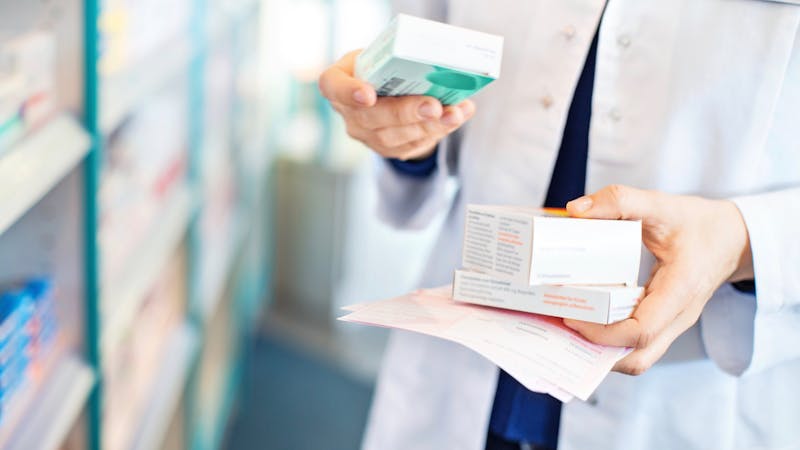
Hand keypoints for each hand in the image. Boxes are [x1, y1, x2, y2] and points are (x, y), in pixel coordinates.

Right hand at [318, 50, 474, 160]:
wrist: (386, 92)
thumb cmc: (382, 67)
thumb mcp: (381, 55)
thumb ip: (399, 58)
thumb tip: (441, 62)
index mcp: (338, 82)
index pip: (333, 86)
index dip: (349, 92)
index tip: (368, 94)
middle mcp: (348, 112)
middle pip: (371, 117)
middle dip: (406, 113)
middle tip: (433, 106)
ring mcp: (366, 135)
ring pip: (395, 137)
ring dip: (429, 126)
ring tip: (454, 114)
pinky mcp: (388, 149)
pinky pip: (412, 144)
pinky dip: (439, 130)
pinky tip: (456, 117)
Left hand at [563, 185, 753, 374]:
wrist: (732, 238)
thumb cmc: (698, 223)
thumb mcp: (661, 204)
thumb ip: (621, 201)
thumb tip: (576, 211)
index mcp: (680, 290)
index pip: (641, 330)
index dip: (602, 332)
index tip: (571, 315)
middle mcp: (678, 316)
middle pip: (638, 357)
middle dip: (596, 351)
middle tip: (561, 326)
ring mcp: (672, 324)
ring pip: (637, 356)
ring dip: (602, 350)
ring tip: (567, 327)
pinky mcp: (664, 322)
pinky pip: (636, 343)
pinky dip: (610, 341)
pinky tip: (585, 320)